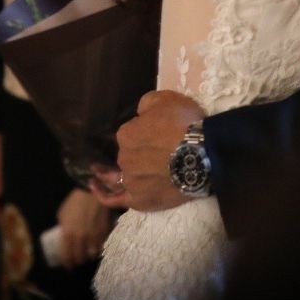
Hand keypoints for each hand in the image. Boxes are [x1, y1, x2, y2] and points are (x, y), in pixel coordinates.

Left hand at [56, 188, 110, 268]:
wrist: (91, 192)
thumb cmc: (74, 201)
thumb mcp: (62, 214)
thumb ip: (63, 227)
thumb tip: (63, 236)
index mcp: (68, 234)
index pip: (67, 255)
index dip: (67, 263)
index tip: (67, 265)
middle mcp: (81, 238)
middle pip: (80, 257)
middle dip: (78, 261)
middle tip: (77, 260)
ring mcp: (94, 236)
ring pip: (92, 254)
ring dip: (89, 256)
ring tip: (88, 254)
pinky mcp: (104, 232)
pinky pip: (102, 245)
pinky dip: (99, 248)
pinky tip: (97, 247)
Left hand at [111, 91, 206, 211]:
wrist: (205, 155)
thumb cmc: (186, 125)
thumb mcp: (167, 99)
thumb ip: (147, 104)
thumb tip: (141, 114)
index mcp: (126, 134)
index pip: (130, 133)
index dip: (144, 132)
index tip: (158, 132)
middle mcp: (124, 157)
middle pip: (128, 154)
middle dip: (137, 151)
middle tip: (152, 151)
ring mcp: (131, 180)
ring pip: (121, 175)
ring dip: (115, 171)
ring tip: (106, 171)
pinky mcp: (139, 200)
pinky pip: (115, 199)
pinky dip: (102, 194)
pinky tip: (94, 187)